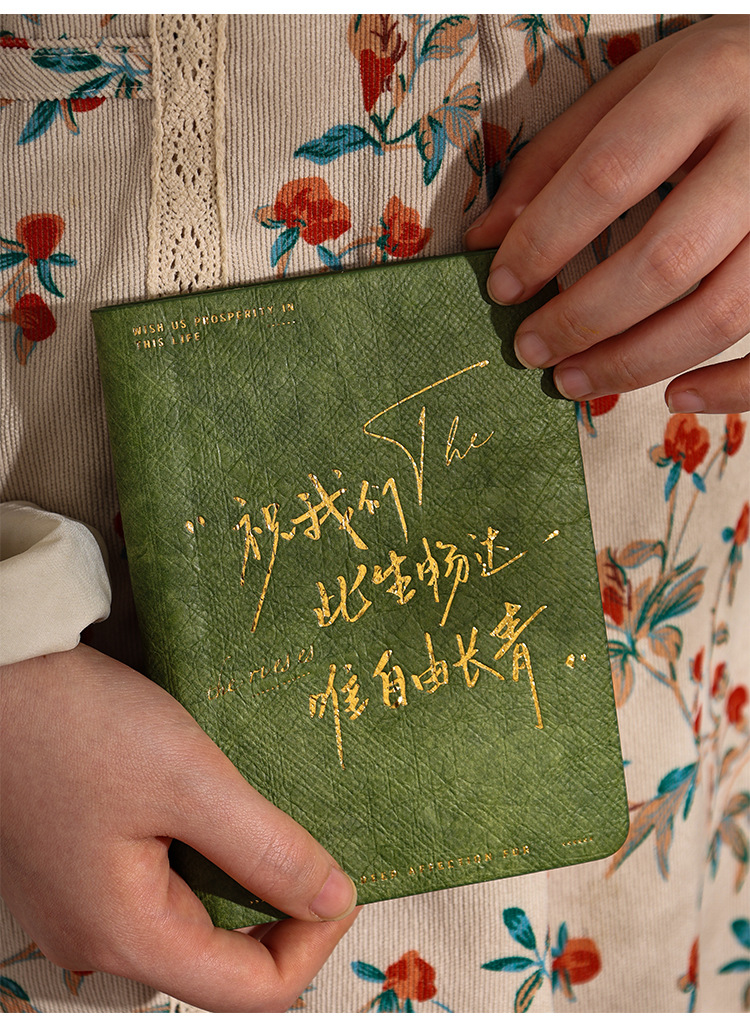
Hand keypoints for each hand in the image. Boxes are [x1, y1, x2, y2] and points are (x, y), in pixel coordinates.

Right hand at [0, 645, 358, 1010]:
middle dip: (278, 910)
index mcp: (125, 936)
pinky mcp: (77, 871)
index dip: (312, 943)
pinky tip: (214, 813)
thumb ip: (266, 849)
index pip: (250, 992)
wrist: (0, 676)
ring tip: (265, 822)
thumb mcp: (191, 781)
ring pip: (190, 922)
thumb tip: (332, 898)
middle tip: (309, 846)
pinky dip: (201, 860)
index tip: (340, 883)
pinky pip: (156, 889)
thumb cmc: (79, 724)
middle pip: (219, 961)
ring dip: (240, 881)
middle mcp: (97, 940)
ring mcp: (82, 907)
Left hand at [466, 15, 748, 413]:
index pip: (608, 172)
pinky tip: (676, 397)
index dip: (544, 239)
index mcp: (704, 84)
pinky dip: (731, 387)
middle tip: (531, 350)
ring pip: (722, 311)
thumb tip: (485, 240)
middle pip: (666, 257)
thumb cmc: (710, 86)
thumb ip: (556, 159)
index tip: (502, 288)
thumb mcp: (632, 89)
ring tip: (575, 380)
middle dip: (584, 318)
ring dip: (636, 362)